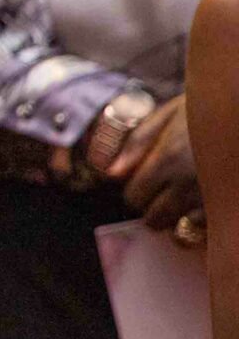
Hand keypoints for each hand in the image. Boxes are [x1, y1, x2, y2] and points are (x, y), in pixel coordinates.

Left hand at [112, 94, 200, 230]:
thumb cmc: (210, 110)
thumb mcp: (170, 114)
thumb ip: (139, 142)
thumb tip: (111, 173)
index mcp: (169, 159)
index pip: (134, 196)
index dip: (136, 190)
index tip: (146, 179)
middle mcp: (189, 184)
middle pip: (154, 218)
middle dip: (152, 207)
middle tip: (164, 190)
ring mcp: (213, 199)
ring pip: (179, 229)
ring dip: (175, 216)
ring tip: (183, 196)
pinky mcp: (228, 206)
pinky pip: (205, 229)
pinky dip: (200, 222)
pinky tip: (204, 203)